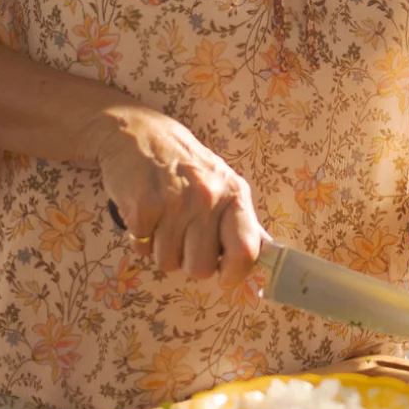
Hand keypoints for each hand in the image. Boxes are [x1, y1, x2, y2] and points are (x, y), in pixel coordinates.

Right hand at [86, 104, 264, 286]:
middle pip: (200, 268)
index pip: (246, 251)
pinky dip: (139, 237)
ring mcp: (175, 201)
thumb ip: (241, 221)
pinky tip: (145, 212)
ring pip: (167, 262)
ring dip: (161, 247)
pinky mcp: (144, 206)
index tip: (224, 273)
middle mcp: (209, 197)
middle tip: (183, 233)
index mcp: (234, 194)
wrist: (139, 135)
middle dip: (188, 259)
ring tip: (163, 217)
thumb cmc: (186, 166)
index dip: (234, 273)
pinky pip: (141, 249)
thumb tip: (269, 254)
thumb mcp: (223, 184)